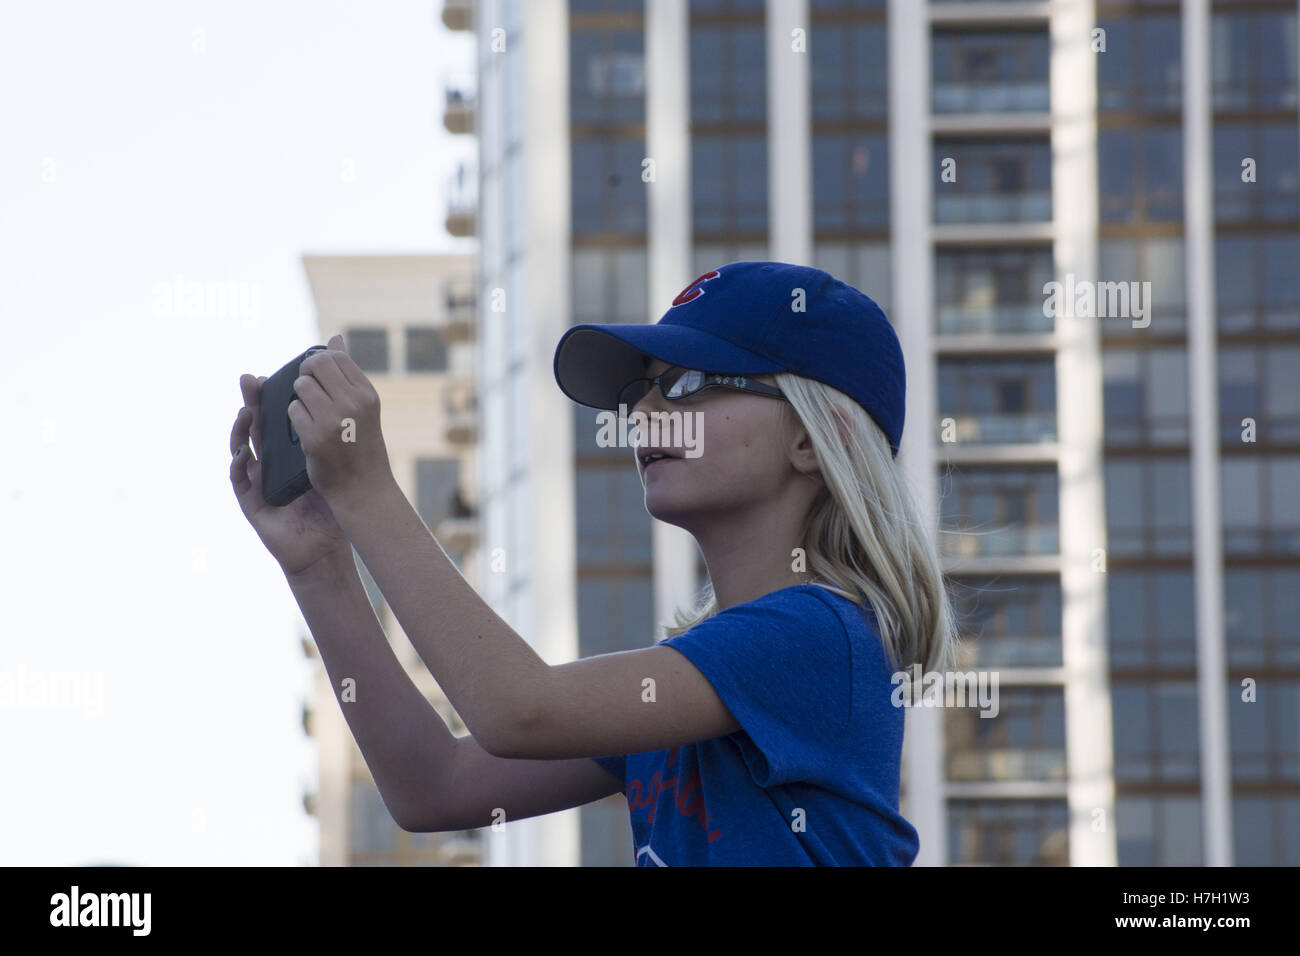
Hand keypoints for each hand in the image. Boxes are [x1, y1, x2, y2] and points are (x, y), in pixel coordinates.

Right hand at [230, 369, 348, 577]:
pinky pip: (238, 479)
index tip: (273, 374)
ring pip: (241, 447)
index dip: (270, 396)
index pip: (275, 417)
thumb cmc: (329, 505)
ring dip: (240, 428)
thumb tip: (350, 404)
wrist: (323, 546)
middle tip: (250, 378)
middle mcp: (268, 462)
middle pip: (255, 425)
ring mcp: (256, 480)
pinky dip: (238, 464)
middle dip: (250, 401)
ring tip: (246, 411)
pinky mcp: (250, 501)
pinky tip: (243, 452)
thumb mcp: (335, 464)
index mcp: (287, 451)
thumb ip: (337, 435)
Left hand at [288, 333, 392, 510]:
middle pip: (315, 365)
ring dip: (299, 398)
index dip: (319, 364)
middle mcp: (353, 403)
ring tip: (311, 413)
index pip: (334, 357)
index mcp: (367, 393)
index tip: (318, 379)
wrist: (364, 488)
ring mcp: (334, 420)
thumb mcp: (363, 406)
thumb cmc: (361, 444)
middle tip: (308, 393)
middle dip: (305, 375)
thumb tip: (335, 338)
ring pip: (301, 387)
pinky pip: (293, 410)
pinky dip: (296, 417)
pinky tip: (307, 430)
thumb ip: (346, 373)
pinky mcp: (315, 437)